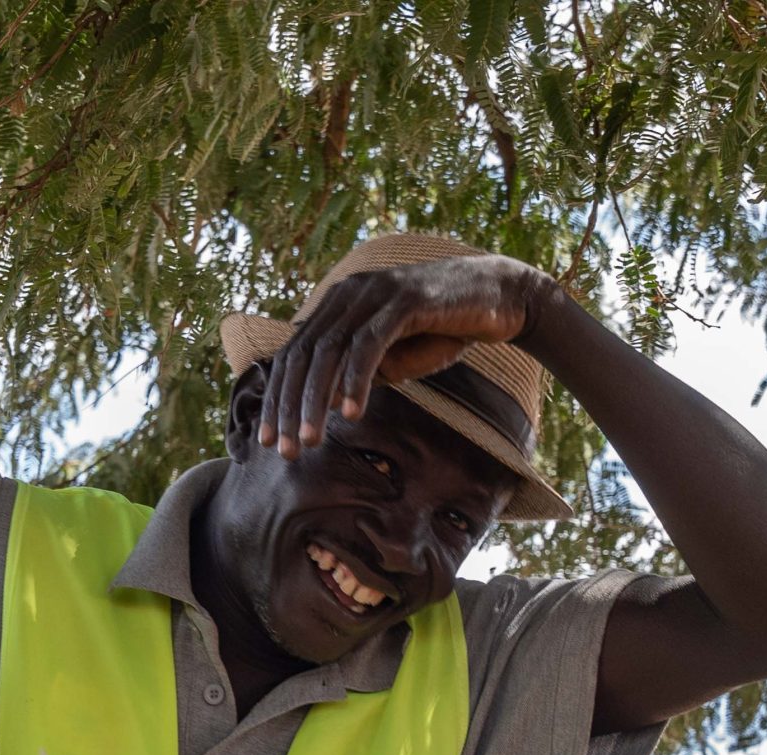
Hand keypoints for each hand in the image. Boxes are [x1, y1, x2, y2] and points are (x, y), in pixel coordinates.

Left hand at [259, 253, 559, 460]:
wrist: (498, 298)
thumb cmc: (440, 331)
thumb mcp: (388, 359)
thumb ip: (352, 375)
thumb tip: (317, 408)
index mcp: (335, 307)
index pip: (292, 357)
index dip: (276, 400)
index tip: (268, 442)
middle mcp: (348, 294)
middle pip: (303, 356)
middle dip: (289, 408)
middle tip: (284, 450)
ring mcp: (375, 293)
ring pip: (330, 352)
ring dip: (315, 402)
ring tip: (311, 441)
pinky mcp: (405, 299)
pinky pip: (369, 344)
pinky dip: (355, 381)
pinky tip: (350, 414)